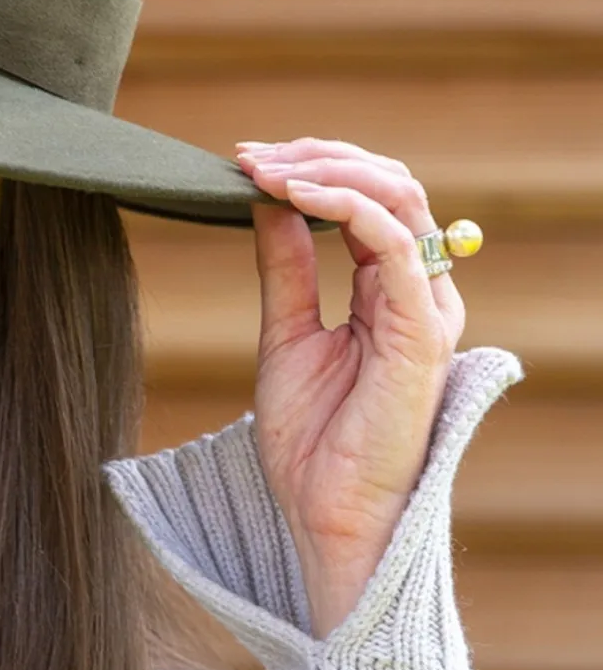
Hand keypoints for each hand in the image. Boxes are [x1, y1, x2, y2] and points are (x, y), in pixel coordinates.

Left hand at [234, 137, 466, 637]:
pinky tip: (295, 195)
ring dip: (328, 170)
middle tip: (253, 155)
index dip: (310, 169)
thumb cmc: (312, 439)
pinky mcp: (421, 333)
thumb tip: (266, 200)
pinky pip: (395, 245)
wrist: (324, 514)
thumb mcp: (285, 332)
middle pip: (391, 185)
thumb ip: (285, 266)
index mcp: (389, 292)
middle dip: (319, 157)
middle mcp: (417, 293)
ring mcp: (426, 311)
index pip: (368, 200)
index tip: (244, 161)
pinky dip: (346, 206)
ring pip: (401, 199)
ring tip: (266, 168)